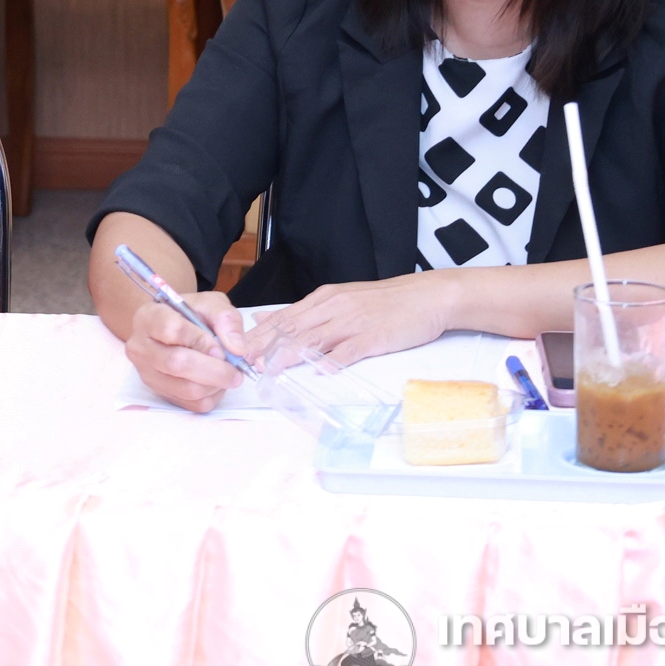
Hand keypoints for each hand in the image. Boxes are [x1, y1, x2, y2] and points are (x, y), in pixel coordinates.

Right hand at [125, 290, 247, 412]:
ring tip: (228, 375)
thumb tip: (238, 349)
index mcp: (149, 317)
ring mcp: (146, 373)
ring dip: (215, 385)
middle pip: (177, 364)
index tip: (221, 348)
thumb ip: (225, 319)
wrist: (172, 327)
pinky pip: (190, 404)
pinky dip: (210, 396)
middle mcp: (140, 346)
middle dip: (214, 370)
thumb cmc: (190, 314)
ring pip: (185, 388)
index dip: (201, 341)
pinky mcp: (158, 392)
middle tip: (236, 371)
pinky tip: (215, 382)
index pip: (172, 330)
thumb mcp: (209, 303)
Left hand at [240, 270, 457, 366]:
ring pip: (315, 338)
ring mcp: (354, 322)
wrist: (428, 296)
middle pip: (292, 327)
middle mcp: (334, 308)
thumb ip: (311, 312)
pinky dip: (335, 360)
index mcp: (325, 298)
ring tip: (270, 368)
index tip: (236, 346)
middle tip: (242, 360)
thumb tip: (273, 320)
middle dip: (264, 345)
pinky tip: (321, 369)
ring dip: (290, 354)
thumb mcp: (344, 299)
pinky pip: (351, 349)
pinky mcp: (374, 337)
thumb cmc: (386, 301)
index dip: (258, 333)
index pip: (284, 316)